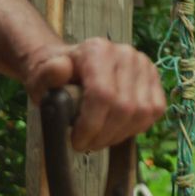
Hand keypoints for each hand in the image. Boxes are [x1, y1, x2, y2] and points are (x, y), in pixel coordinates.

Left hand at [24, 38, 165, 150]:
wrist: (71, 68)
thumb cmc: (55, 79)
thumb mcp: (40, 78)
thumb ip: (46, 75)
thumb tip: (61, 69)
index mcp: (97, 51)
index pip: (102, 95)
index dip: (91, 126)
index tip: (76, 142)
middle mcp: (125, 53)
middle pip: (124, 108)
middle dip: (103, 135)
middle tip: (86, 144)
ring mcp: (144, 65)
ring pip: (141, 114)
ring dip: (119, 135)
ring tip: (99, 138)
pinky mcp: (155, 78)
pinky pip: (154, 112)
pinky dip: (135, 128)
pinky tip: (116, 129)